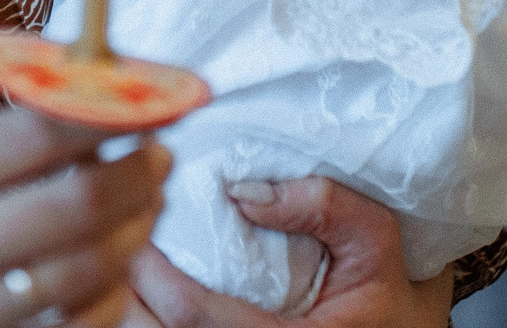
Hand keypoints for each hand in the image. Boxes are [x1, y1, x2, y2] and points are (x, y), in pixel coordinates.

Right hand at [0, 107, 168, 327]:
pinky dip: (110, 292)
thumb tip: (87, 103)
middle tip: (162, 154)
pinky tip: (116, 264)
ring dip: (135, 231)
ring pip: (84, 270)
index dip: (107, 112)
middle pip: (72, 203)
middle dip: (137, 173)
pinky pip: (72, 325)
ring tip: (148, 204)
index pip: (31, 133)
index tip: (149, 98)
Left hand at [126, 179, 450, 326]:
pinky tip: (143, 291)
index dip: (153, 273)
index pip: (193, 316)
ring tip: (125, 262)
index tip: (136, 225)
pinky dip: (147, 319)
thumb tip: (245, 191)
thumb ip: (323, 207)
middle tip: (115, 237)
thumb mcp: (377, 240)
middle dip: (127, 288)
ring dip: (130, 307)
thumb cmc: (391, 296)